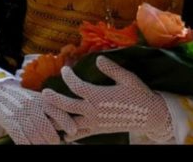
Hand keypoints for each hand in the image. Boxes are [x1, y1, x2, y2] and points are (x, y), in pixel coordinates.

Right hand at [0, 80, 78, 144]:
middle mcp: (33, 106)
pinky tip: (30, 146)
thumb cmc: (26, 100)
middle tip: (57, 143)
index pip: (58, 111)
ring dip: (41, 144)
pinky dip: (26, 143)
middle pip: (46, 126)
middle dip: (53, 138)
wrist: (0, 93)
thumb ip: (52, 110)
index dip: (67, 122)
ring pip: (33, 134)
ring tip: (45, 146)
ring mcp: (20, 113)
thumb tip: (68, 124)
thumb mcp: (41, 100)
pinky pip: (19, 136)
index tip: (73, 132)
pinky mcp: (9, 121)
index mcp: (44, 100)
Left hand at [42, 55, 173, 141]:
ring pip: (68, 122)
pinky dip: (68, 134)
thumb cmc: (139, 94)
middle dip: (53, 98)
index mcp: (99, 95)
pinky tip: (62, 132)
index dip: (68, 76)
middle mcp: (92, 109)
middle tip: (45, 92)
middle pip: (66, 105)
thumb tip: (98, 58)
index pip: (76, 85)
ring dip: (56, 117)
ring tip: (47, 113)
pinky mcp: (96, 130)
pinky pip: (78, 135)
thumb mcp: (128, 78)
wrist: (148, 115)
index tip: (65, 69)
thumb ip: (112, 69)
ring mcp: (93, 122)